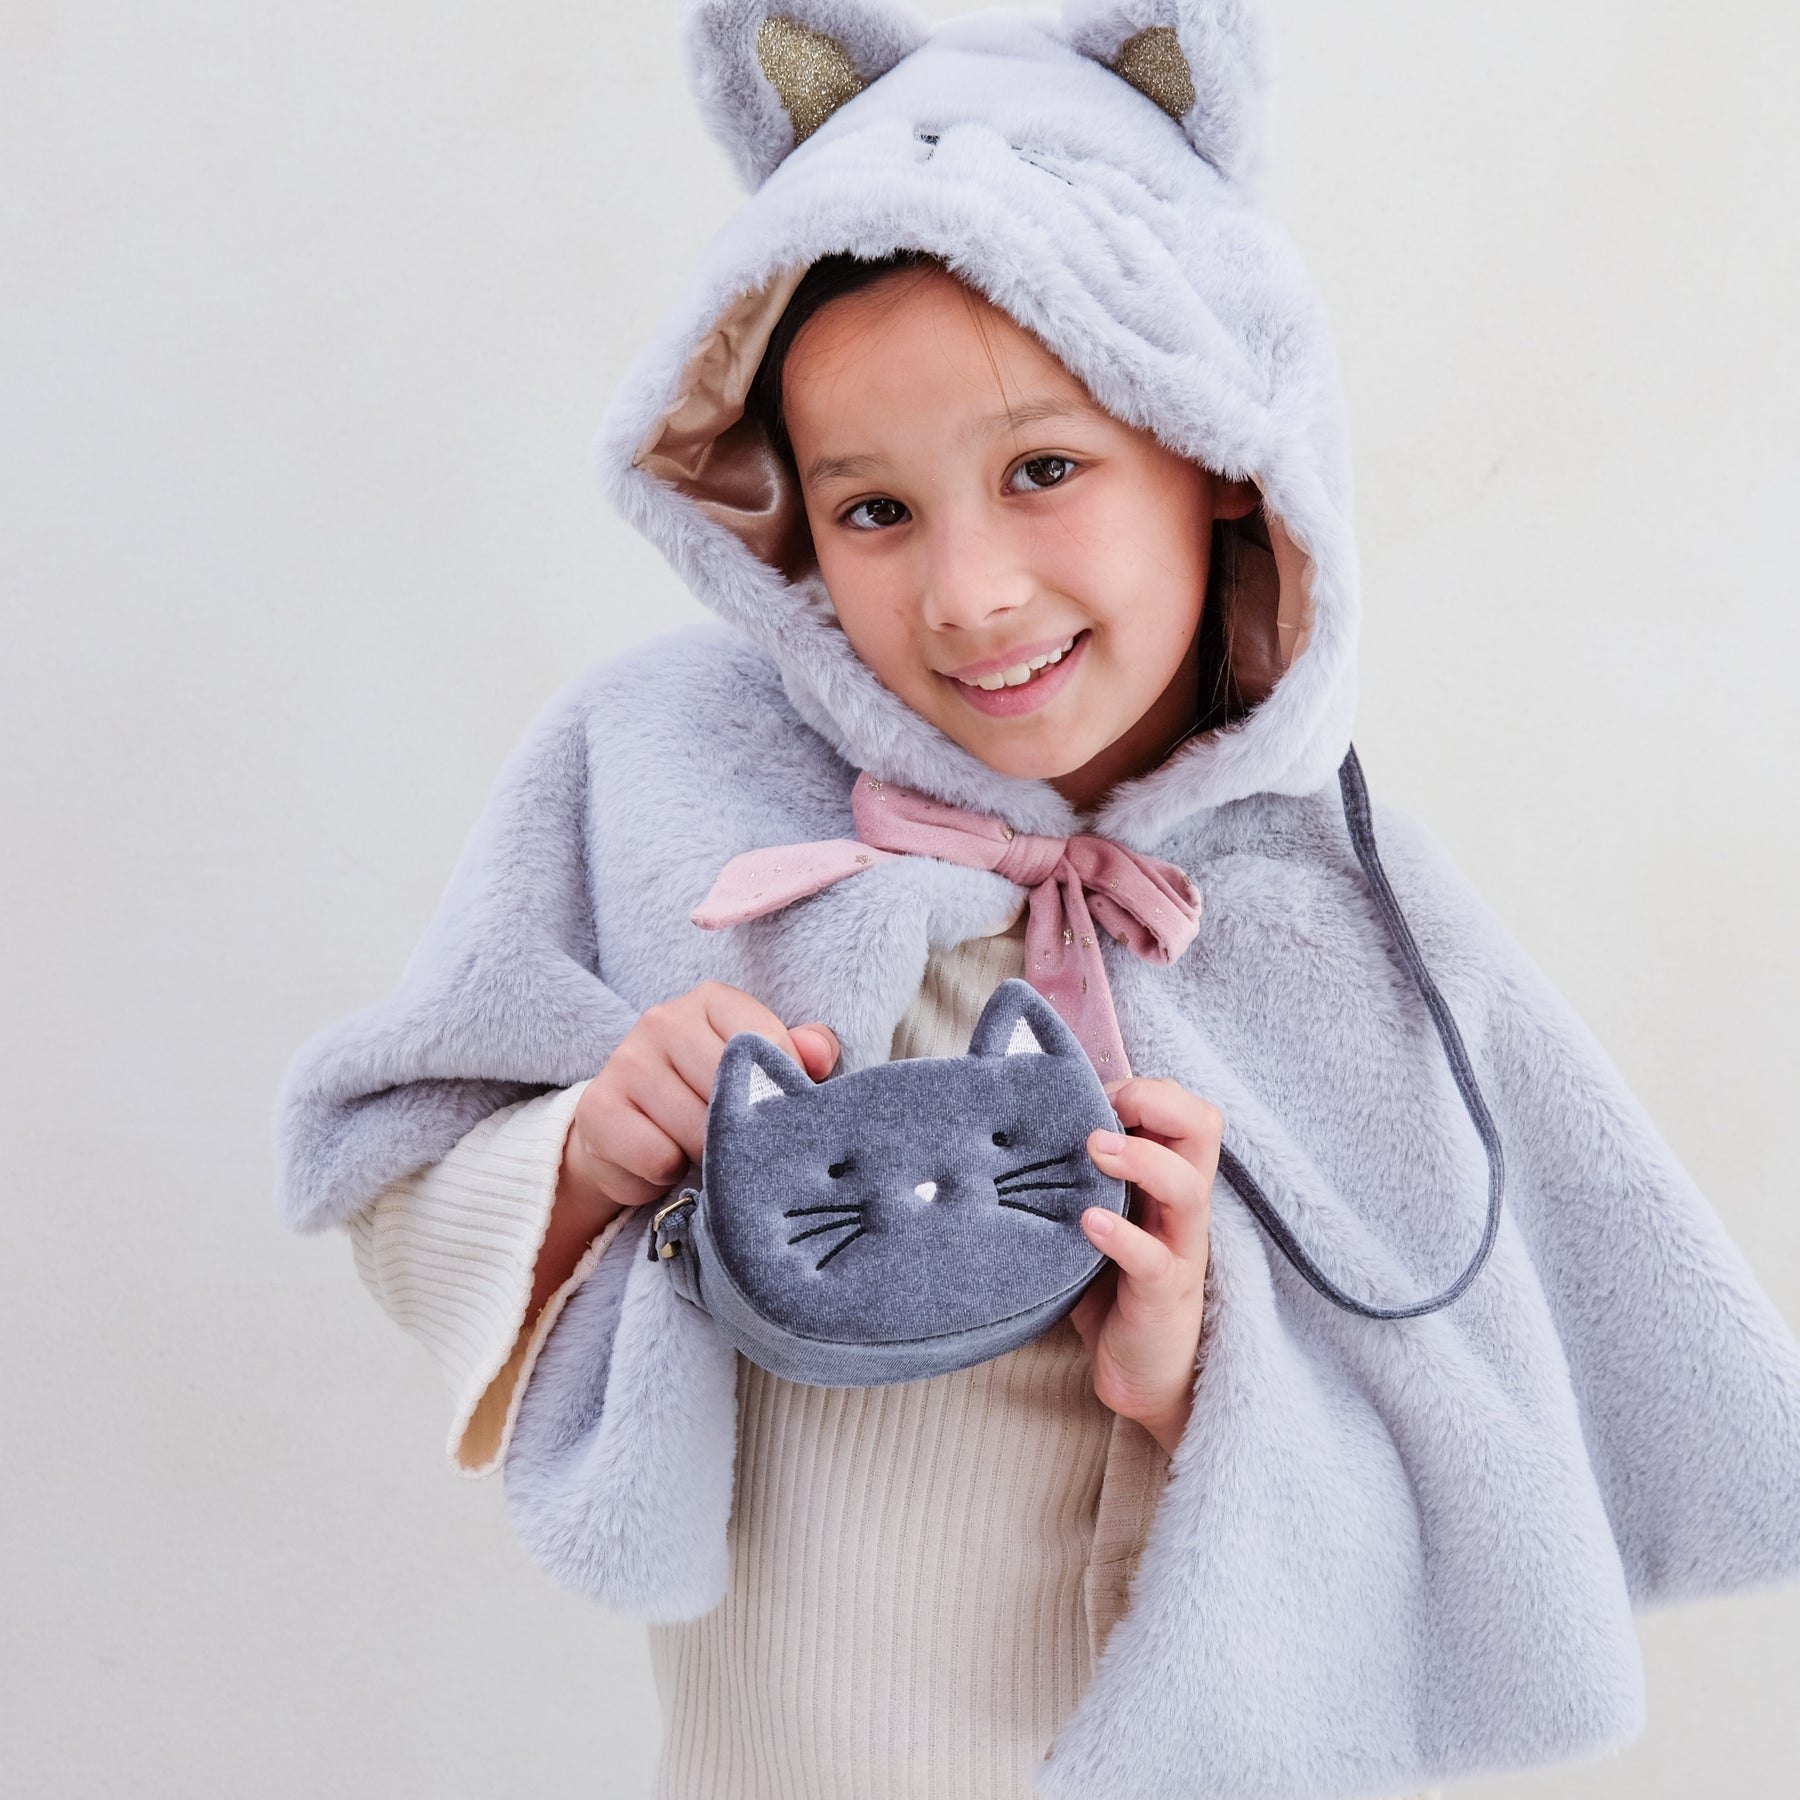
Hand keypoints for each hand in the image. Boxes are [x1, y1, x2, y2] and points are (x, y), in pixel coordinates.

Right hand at [529, 984, 839, 1316]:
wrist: (625, 1135)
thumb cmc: (707, 1097)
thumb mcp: (757, 1070)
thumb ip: (799, 1055)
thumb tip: (820, 1055)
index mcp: (711, 1001)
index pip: (764, 1042)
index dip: (781, 1088)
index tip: (782, 1112)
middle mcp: (663, 1020)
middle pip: (728, 1088)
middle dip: (742, 1129)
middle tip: (741, 1143)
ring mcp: (626, 1061)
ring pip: (695, 1129)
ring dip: (709, 1156)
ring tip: (701, 1149)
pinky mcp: (598, 1108)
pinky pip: (658, 1157)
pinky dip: (669, 1172)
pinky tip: (667, 1161)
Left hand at [1068, 1077, 1220, 1455]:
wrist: (1138, 1374)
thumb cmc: (1109, 1283)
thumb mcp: (1094, 1212)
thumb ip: (1074, 1172)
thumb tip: (1014, 1119)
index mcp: (1167, 1178)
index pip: (1183, 1108)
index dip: (1143, 1087)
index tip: (1091, 1093)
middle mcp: (1181, 1206)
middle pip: (1204, 1126)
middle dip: (1155, 1100)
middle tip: (1105, 1107)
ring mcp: (1180, 1249)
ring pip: (1188, 1186)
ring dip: (1140, 1159)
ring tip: (1094, 1149)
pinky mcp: (1164, 1296)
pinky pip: (1154, 1259)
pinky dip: (1122, 1235)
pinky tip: (1088, 1223)